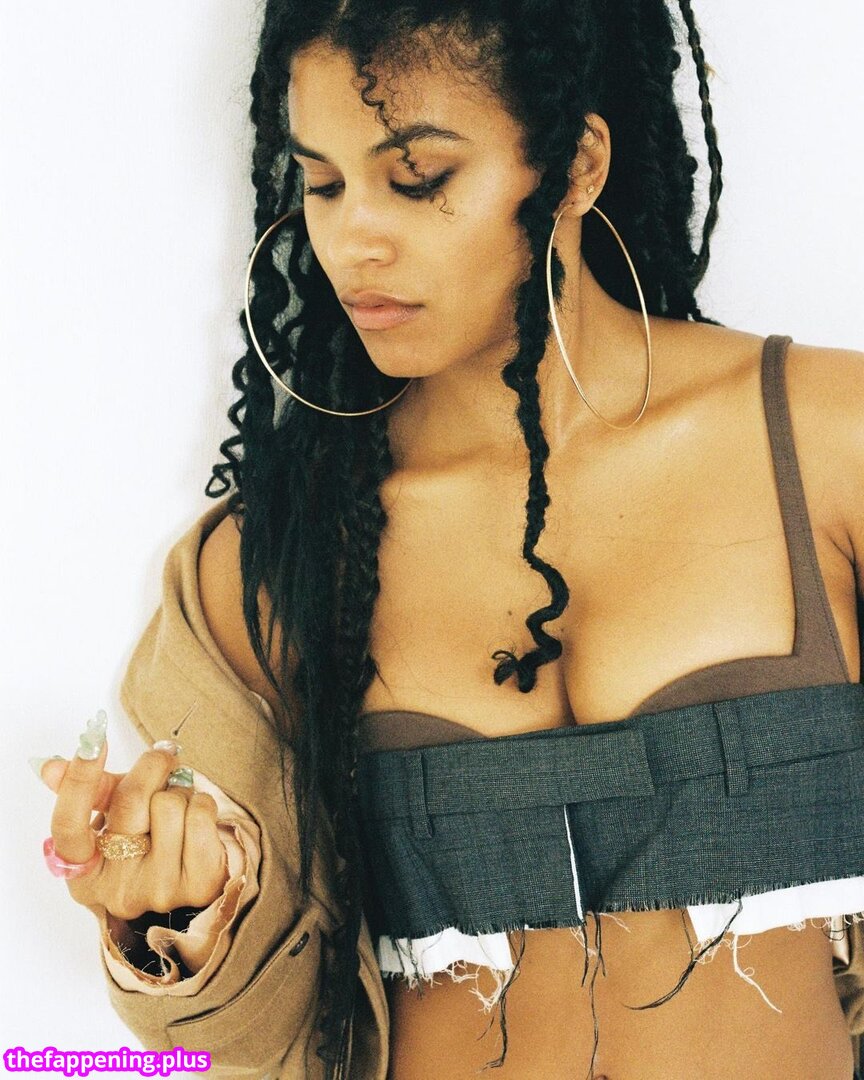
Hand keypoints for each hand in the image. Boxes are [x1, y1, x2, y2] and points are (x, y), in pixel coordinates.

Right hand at [37, 737, 228, 919]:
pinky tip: (196, 821)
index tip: (92, 741)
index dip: (78, 780)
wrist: (192, 892)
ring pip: (170, 802)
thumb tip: (50, 767)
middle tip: (163, 756)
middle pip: (130, 799)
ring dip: (180, 790)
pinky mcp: (198, 884)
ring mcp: (158, 889)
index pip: (68, 825)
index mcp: (85, 874)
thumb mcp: (114, 824)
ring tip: (179, 805)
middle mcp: (117, 888)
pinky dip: (201, 803)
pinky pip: (201, 813)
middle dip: (152, 765)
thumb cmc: (146, 848)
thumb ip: (91, 793)